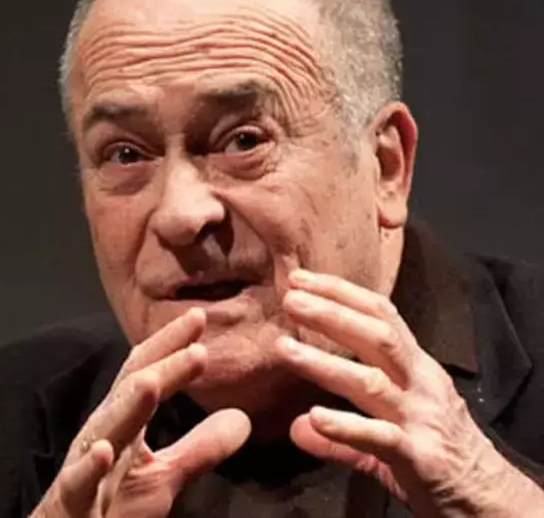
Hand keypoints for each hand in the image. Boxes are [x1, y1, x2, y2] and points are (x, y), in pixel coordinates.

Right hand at [30, 309, 250, 517]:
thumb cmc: (111, 509)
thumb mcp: (164, 476)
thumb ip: (201, 447)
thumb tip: (243, 419)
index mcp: (125, 424)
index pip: (147, 373)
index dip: (172, 345)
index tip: (200, 316)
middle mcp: (103, 436)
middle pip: (132, 388)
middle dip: (162, 359)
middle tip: (193, 328)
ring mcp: (84, 468)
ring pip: (106, 428)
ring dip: (129, 404)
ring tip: (152, 381)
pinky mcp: (70, 505)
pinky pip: (78, 484)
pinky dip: (90, 467)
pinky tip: (106, 451)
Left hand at [276, 269, 543, 516]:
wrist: (490, 501)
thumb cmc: (438, 455)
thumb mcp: (390, 432)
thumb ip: (341, 432)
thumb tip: (296, 426)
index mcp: (415, 366)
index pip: (380, 315)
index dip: (341, 293)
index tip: (302, 279)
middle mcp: (420, 383)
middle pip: (377, 337)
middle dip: (332, 313)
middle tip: (290, 298)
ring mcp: (421, 418)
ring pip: (371, 381)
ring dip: (325, 363)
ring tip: (285, 349)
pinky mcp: (421, 457)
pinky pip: (380, 437)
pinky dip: (347, 426)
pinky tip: (314, 417)